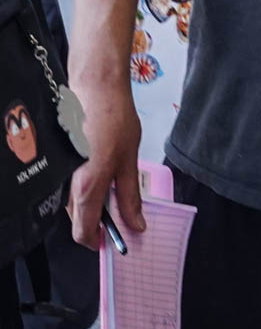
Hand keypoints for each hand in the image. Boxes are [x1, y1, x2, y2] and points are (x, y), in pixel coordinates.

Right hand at [66, 78, 144, 248]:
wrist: (93, 87)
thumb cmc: (114, 120)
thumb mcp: (130, 161)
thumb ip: (130, 196)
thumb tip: (136, 225)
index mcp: (87, 187)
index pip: (83, 231)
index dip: (97, 241)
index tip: (112, 241)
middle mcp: (67, 183)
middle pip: (77, 219)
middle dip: (97, 223)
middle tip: (121, 217)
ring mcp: (59, 172)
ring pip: (72, 202)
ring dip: (92, 205)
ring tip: (115, 192)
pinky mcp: (57, 161)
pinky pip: (68, 185)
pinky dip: (84, 189)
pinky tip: (101, 176)